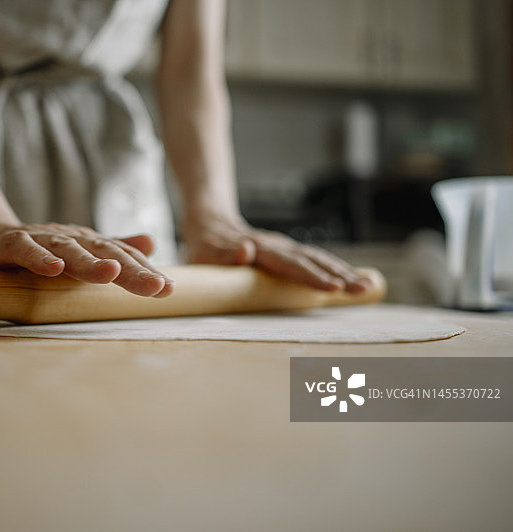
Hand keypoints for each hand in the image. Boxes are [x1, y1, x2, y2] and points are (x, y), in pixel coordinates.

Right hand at [0, 222, 174, 297]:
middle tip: (156, 285)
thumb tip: (153, 242)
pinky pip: (24, 249)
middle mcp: (68, 239)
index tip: (170, 289)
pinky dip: (38, 258)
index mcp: (86, 245)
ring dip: (89, 262)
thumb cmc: (35, 251)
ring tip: (112, 275)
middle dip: (131, 270)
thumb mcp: (77, 254)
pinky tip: (54, 269)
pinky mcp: (7, 244)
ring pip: (68, 249)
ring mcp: (38, 239)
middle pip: (103, 254)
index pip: (121, 258)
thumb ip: (113, 250)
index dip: (145, 271)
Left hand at [184, 215, 374, 292]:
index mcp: (259, 248)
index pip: (289, 264)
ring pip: (317, 258)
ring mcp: (284, 247)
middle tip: (361, 290)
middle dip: (338, 275)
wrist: (209, 222)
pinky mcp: (287, 251)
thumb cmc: (205, 246)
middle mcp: (276, 245)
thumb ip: (224, 254)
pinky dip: (336, 268)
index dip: (311, 276)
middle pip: (311, 260)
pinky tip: (353, 278)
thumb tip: (246, 251)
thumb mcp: (205, 252)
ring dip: (342, 272)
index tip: (333, 287)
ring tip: (366, 287)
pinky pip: (315, 259)